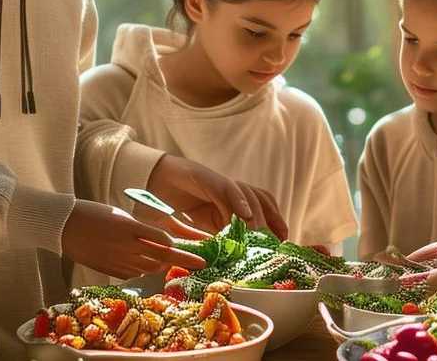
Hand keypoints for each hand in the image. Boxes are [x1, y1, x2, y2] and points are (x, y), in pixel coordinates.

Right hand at [61, 199, 206, 278]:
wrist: (65, 226)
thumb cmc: (94, 215)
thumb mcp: (122, 216)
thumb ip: (143, 231)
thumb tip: (164, 243)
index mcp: (130, 227)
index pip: (163, 241)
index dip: (182, 249)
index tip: (199, 254)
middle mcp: (126, 245)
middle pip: (161, 258)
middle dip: (182, 261)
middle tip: (199, 262)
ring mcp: (117, 259)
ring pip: (149, 268)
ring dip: (165, 266)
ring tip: (178, 264)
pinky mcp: (109, 269)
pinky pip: (134, 274)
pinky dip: (145, 271)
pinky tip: (150, 266)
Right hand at [147, 154, 288, 239]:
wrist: (154, 180)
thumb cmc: (177, 204)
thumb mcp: (202, 226)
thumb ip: (216, 239)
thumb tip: (230, 259)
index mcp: (233, 200)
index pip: (264, 206)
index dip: (276, 221)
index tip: (282, 240)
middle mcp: (231, 189)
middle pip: (261, 200)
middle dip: (269, 222)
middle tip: (270, 244)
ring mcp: (220, 182)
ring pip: (248, 195)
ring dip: (255, 217)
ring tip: (258, 236)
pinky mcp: (207, 177)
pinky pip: (227, 188)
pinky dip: (238, 201)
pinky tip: (245, 215)